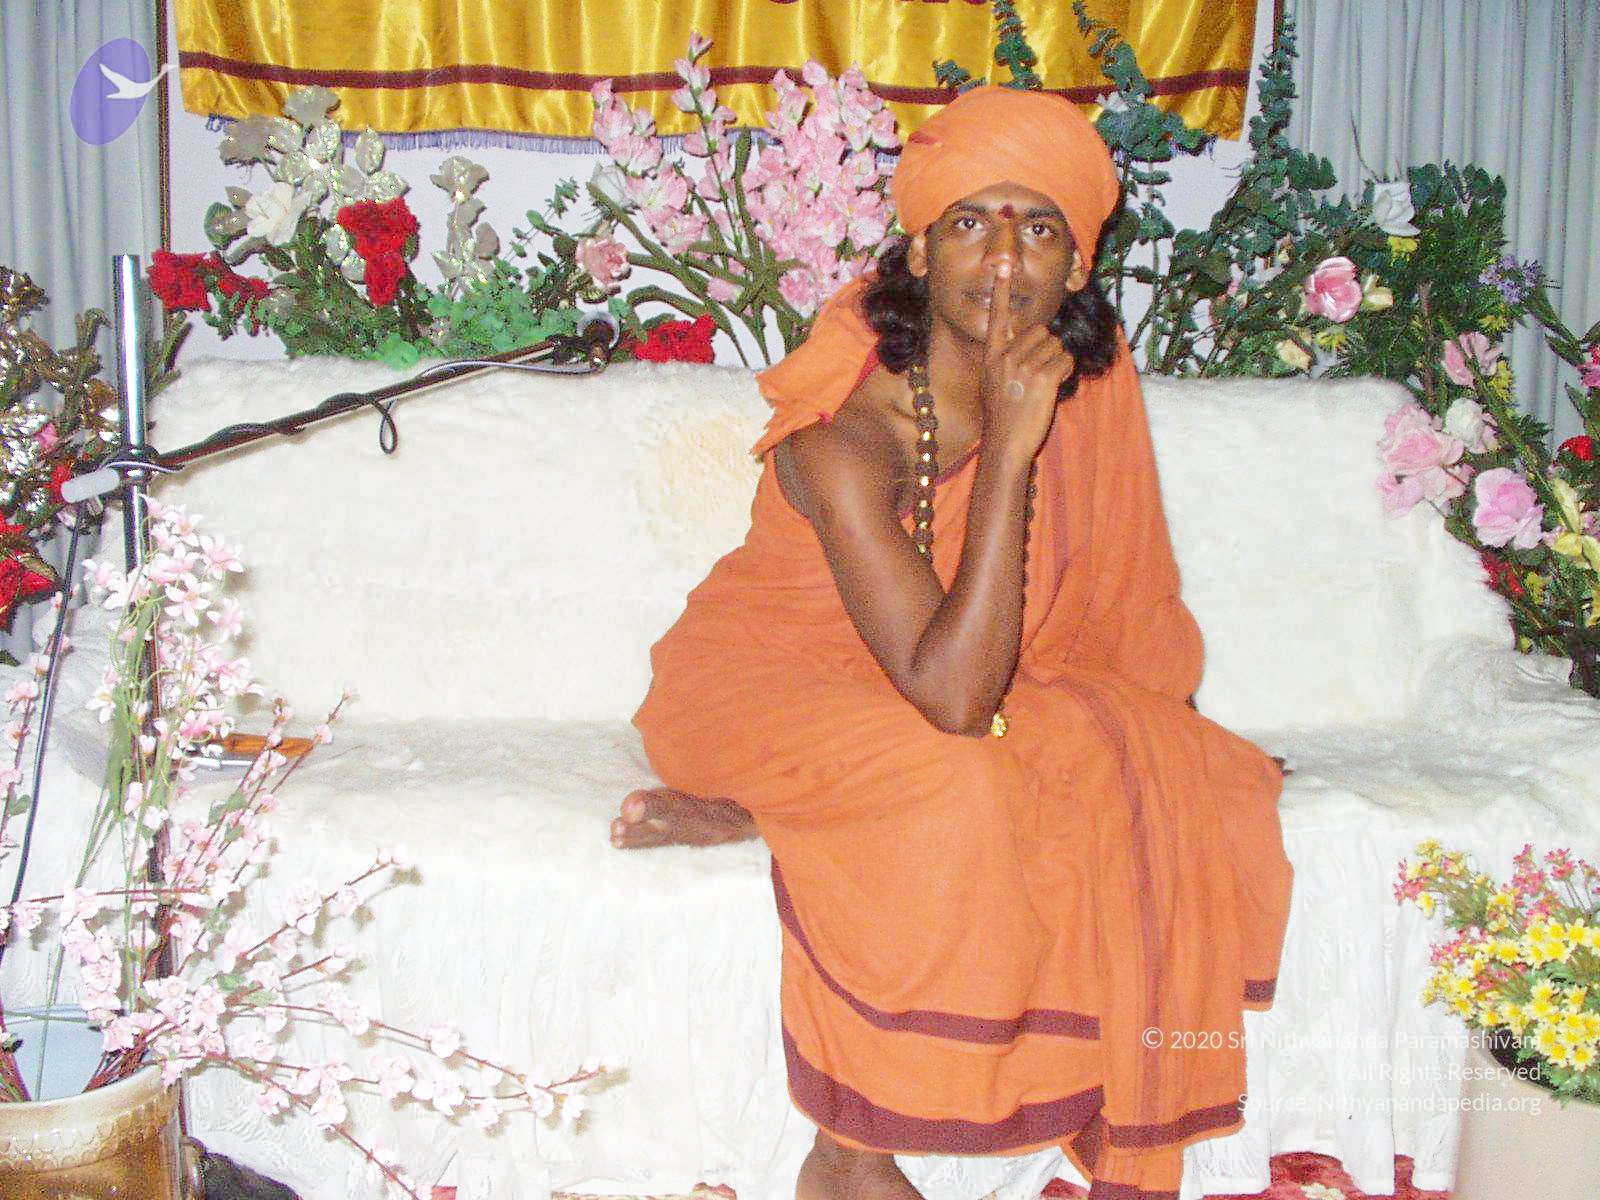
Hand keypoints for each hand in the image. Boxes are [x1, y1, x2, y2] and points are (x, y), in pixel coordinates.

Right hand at [979, 261, 1075, 459]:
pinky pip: (1065, 361)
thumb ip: (1005, 359)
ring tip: (1043, 384)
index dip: (1001, 291)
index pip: (997, 317)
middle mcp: (1005, 357)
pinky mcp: (1042, 379)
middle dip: (1046, 349)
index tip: (1003, 266)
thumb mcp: (993, 382)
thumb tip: (1029, 341)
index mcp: (992, 356)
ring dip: (1057, 362)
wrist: (1004, 444)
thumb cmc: (1002, 416)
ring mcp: (1023, 368)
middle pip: (1040, 331)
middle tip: (1038, 374)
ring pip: (1056, 346)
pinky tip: (1053, 387)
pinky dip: (1066, 372)